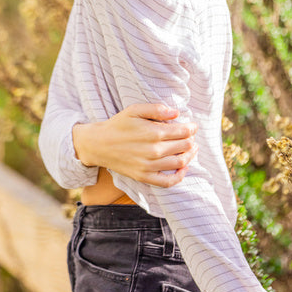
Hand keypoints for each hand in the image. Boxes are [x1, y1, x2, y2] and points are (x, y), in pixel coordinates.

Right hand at [72, 103, 197, 186]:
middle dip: (191, 140)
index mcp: (153, 132)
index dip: (192, 128)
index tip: (192, 125)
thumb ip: (156, 109)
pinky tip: (182, 168)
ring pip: (180, 163)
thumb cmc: (118, 125)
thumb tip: (177, 113)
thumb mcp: (134, 110)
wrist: (99, 144)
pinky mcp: (144, 177)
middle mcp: (154, 151)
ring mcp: (149, 166)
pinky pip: (168, 182)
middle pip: (185, 146)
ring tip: (191, 149)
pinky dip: (179, 176)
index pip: (184, 132)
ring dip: (190, 155)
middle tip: (190, 136)